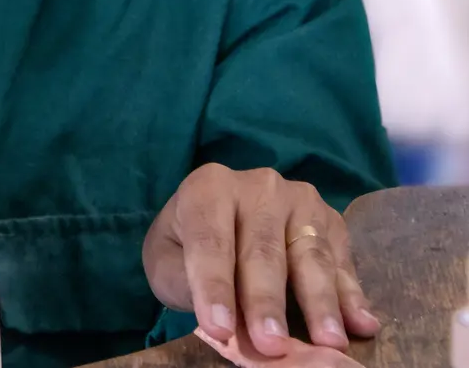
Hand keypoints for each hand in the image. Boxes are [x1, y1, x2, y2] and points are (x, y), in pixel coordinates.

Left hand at [142, 165, 380, 356]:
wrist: (220, 223)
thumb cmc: (188, 247)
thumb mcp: (169, 262)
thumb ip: (188, 284)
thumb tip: (223, 322)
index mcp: (208, 189)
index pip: (210, 240)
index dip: (214, 286)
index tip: (219, 328)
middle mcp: (257, 186)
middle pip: (262, 248)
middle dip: (266, 300)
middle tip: (271, 344)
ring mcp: (298, 199)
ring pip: (309, 253)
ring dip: (319, 300)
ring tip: (328, 340)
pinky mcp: (329, 219)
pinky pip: (341, 258)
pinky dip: (352, 293)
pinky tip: (361, 323)